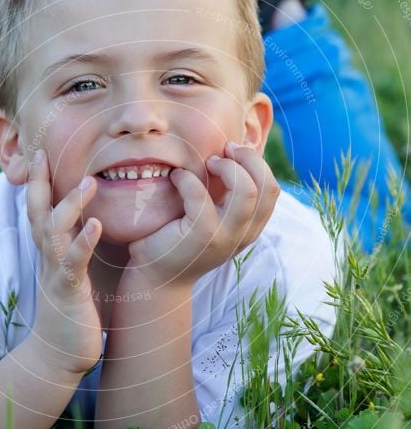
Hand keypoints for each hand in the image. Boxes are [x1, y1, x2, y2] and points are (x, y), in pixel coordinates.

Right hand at [26, 149, 102, 373]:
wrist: (58, 357)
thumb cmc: (70, 313)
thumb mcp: (70, 274)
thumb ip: (73, 249)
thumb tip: (86, 224)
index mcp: (50, 252)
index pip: (40, 209)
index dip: (39, 182)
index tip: (41, 153)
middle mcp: (47, 257)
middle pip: (37, 212)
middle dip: (39, 183)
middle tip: (42, 152)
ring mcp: (55, 272)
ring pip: (54, 231)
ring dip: (70, 205)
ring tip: (89, 181)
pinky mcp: (68, 290)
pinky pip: (73, 262)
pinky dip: (83, 241)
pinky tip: (96, 225)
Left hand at [126, 142, 279, 288]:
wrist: (157, 277)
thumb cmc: (179, 239)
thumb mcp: (212, 218)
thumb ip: (226, 197)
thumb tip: (230, 153)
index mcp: (250, 228)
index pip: (271, 189)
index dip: (256, 163)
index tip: (233, 151)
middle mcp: (244, 234)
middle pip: (266, 186)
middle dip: (247, 159)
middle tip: (222, 152)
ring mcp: (225, 237)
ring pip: (245, 191)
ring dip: (226, 167)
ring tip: (206, 163)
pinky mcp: (202, 237)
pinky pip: (201, 198)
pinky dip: (187, 180)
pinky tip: (176, 177)